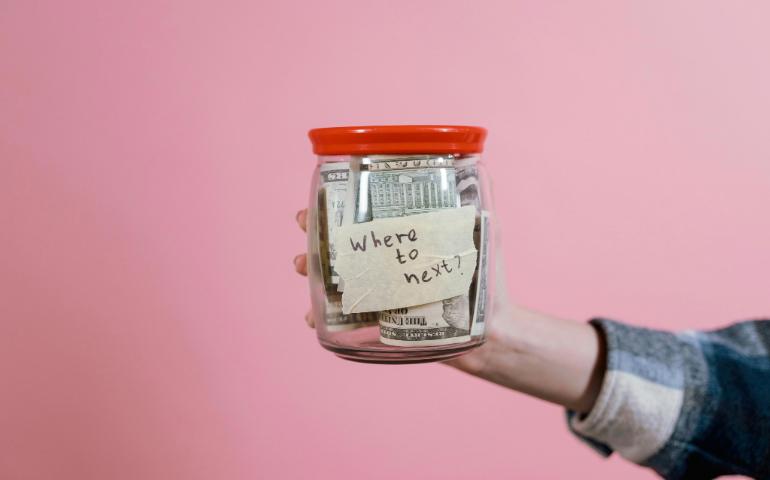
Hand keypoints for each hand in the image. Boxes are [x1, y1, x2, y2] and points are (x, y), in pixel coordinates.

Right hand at [293, 209, 605, 412]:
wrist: (492, 333)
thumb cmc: (488, 281)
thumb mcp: (484, 233)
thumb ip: (481, 198)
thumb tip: (477, 158)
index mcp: (404, 242)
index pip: (365, 218)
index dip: (338, 207)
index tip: (320, 200)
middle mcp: (388, 266)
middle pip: (343, 246)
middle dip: (317, 235)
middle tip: (304, 227)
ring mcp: (382, 295)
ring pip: (336, 279)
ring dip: (312, 271)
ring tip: (303, 266)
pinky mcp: (380, 325)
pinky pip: (343, 320)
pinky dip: (322, 317)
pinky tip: (311, 315)